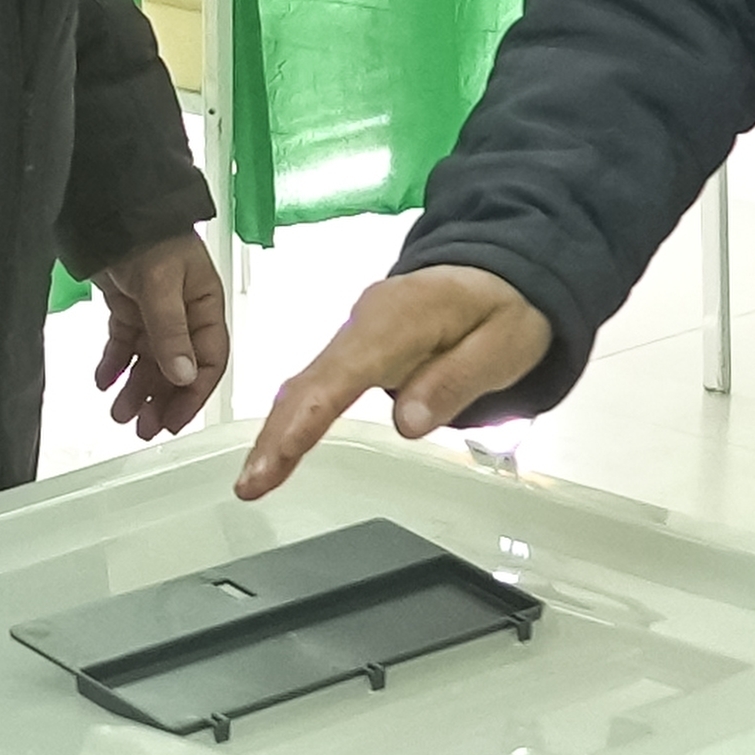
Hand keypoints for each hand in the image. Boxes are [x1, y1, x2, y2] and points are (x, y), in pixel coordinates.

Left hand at [86, 230, 229, 438]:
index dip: (192, 394)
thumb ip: (171, 332)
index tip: (173, 421)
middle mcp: (184, 315)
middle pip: (177, 369)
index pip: (208, 362)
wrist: (113, 208)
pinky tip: (103, 382)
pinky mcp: (128, 309)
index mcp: (206, 308)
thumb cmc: (149, 237)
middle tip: (142, 428)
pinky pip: (123, 345)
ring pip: (149, 362)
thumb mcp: (162, 285)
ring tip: (118, 413)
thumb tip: (184, 376)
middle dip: (161, 399)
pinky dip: (113, 364)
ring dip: (135, 389)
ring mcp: (155, 314)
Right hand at [234, 264, 552, 496]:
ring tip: (255, 479)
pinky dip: (295, 416)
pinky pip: (318, 381)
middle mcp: (365, 322)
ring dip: (278, 431)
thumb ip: (455, 382)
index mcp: (400, 320)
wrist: (502, 269)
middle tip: (249, 485)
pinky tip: (278, 448)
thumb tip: (406, 424)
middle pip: (310, 382)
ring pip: (307, 383)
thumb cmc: (505, 309)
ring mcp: (356, 331)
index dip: (302, 423)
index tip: (272, 462)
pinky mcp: (356, 344)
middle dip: (275, 435)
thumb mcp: (504, 346)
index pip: (341, 377)